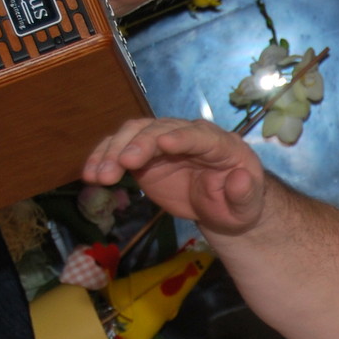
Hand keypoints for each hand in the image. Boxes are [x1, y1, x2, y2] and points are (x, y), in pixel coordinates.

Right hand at [81, 118, 267, 236]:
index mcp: (220, 144)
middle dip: (140, 144)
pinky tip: (91, 175)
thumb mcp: (248, 206)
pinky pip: (119, 150)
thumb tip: (241, 179)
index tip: (164, 143)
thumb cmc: (238, 204)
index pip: (199, 136)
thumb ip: (245, 193)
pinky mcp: (144, 155)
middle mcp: (188, 135)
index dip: (182, 137)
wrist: (222, 207)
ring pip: (134, 134)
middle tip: (122, 163)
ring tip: (99, 176)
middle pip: (160, 130)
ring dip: (114, 151)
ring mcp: (162, 143)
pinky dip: (103, 159)